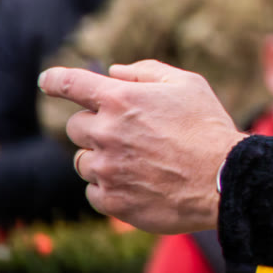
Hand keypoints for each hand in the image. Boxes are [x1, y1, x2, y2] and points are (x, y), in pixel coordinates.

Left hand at [42, 60, 244, 233]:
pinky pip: (93, 191)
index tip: (47, 82)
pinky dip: (111, 187)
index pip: (70, 83)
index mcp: (121, 99)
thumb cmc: (209, 128)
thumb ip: (146, 72)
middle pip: (75, 127)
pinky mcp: (111, 200)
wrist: (225, 179)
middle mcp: (106, 133)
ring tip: (139, 163)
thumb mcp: (188, 84)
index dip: (54, 80)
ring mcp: (106, 169)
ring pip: (83, 161)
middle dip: (95, 128)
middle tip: (128, 136)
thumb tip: (113, 71)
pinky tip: (140, 184)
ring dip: (102, 159)